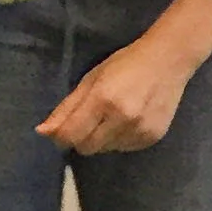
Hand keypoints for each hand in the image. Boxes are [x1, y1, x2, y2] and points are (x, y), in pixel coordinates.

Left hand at [38, 30, 195, 155]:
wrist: (169, 61)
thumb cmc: (125, 65)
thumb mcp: (90, 80)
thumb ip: (66, 108)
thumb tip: (42, 132)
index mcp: (103, 99)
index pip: (70, 136)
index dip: (60, 137)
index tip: (60, 130)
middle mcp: (123, 118)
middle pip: (86, 148)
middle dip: (80, 138)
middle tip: (88, 120)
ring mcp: (140, 130)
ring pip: (105, 150)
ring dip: (101, 138)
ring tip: (112, 115)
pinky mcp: (153, 137)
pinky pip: (124, 148)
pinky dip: (119, 139)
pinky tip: (128, 119)